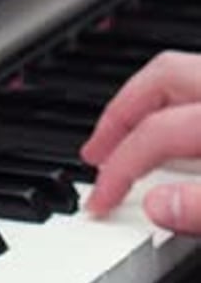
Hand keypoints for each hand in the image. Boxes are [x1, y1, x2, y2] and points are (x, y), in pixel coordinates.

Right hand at [82, 51, 200, 231]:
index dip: (118, 170)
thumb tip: (156, 206)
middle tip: (96, 153)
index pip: (154, 134)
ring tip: (126, 137)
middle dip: (118, 116)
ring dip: (148, 104)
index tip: (100, 201)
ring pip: (186, 75)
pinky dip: (182, 105)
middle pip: (162, 78)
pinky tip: (181, 136)